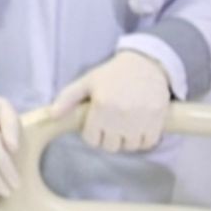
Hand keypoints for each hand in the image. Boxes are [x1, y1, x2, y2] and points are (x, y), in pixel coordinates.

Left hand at [50, 51, 170, 151]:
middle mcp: (121, 116)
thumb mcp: (88, 81)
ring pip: (129, 146)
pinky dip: (143, 139)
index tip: (97, 123)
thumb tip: (52, 114)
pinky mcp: (158, 121)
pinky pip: (147, 143)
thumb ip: (68, 98)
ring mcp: (141, 120)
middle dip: (108, 137)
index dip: (92, 132)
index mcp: (102, 107)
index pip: (92, 139)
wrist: (147, 63)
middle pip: (110, 146)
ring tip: (125, 124)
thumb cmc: (114, 73)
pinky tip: (139, 126)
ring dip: (126, 139)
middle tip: (111, 124)